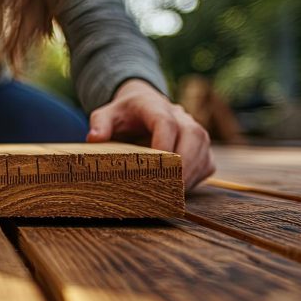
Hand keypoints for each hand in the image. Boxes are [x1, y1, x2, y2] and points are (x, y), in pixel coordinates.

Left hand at [86, 78, 214, 190]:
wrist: (144, 105)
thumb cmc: (125, 115)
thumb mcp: (107, 114)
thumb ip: (100, 123)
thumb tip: (94, 138)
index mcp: (155, 106)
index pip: (166, 122)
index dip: (163, 144)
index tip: (154, 166)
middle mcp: (181, 116)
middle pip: (193, 136)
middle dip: (183, 164)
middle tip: (168, 188)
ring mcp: (195, 131)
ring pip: (202, 152)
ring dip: (189, 175)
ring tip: (172, 195)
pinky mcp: (202, 148)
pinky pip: (206, 164)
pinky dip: (195, 179)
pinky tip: (178, 192)